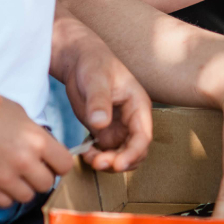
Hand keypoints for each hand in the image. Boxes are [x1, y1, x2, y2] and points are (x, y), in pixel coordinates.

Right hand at [0, 84, 72, 207]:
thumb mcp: (22, 115)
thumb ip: (37, 136)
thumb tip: (47, 151)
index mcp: (37, 141)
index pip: (65, 165)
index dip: (59, 164)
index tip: (52, 161)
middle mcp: (24, 162)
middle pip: (47, 184)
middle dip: (41, 176)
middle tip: (31, 167)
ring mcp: (2, 178)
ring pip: (27, 197)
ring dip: (24, 187)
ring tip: (14, 174)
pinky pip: (5, 203)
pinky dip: (5, 195)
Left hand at [57, 19, 151, 172]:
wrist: (79, 60)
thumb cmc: (93, 63)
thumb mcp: (95, 80)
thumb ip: (99, 102)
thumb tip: (100, 124)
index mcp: (138, 105)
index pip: (143, 136)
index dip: (134, 153)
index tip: (118, 164)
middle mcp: (132, 119)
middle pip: (135, 150)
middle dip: (120, 161)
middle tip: (98, 163)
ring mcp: (119, 126)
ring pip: (121, 154)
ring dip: (108, 162)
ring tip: (89, 158)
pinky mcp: (104, 130)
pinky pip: (106, 152)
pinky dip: (97, 158)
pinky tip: (85, 153)